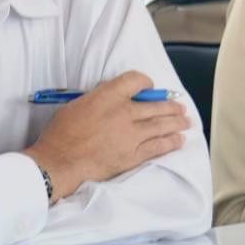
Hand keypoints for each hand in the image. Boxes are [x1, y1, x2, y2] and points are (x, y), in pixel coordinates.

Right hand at [25, 71, 189, 202]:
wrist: (59, 163)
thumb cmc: (61, 135)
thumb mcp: (75, 105)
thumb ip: (97, 98)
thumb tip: (111, 95)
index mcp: (108, 96)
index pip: (135, 80)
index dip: (146, 82)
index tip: (149, 87)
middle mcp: (124, 112)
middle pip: (156, 104)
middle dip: (170, 105)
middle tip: (179, 107)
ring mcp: (131, 135)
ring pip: (161, 125)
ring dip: (176, 122)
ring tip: (186, 121)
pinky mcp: (132, 155)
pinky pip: (158, 147)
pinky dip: (170, 143)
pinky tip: (178, 140)